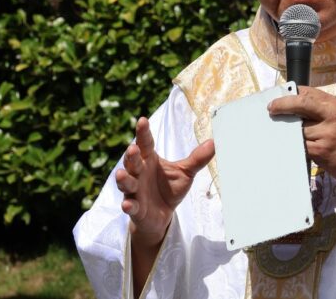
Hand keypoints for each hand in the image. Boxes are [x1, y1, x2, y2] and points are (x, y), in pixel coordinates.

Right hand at [116, 117, 214, 247]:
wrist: (161, 215)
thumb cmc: (170, 188)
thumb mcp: (185, 172)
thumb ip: (197, 159)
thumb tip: (214, 142)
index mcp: (149, 159)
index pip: (145, 143)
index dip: (143, 132)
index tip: (142, 121)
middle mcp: (139, 173)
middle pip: (133, 162)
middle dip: (132, 155)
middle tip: (133, 148)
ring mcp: (135, 191)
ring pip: (126, 183)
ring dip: (123, 179)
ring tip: (122, 174)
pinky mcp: (135, 208)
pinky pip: (130, 206)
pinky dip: (128, 205)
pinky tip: (128, 205)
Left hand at [268, 86, 335, 197]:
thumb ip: (323, 110)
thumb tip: (295, 108)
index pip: (308, 92)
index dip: (291, 94)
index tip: (279, 98)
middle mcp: (331, 116)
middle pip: (300, 105)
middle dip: (282, 106)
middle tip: (271, 109)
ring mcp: (326, 134)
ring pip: (297, 129)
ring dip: (290, 133)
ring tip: (286, 136)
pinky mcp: (321, 151)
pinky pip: (301, 146)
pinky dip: (295, 147)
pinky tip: (294, 149)